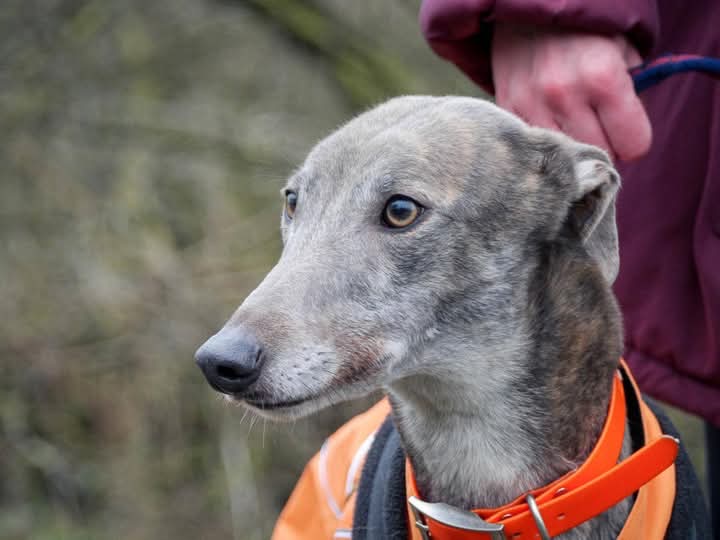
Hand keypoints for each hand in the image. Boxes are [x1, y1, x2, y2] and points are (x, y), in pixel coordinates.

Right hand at [491, 24, 651, 160]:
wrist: (529, 5)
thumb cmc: (585, 29)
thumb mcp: (624, 51)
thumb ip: (630, 95)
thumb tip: (625, 142)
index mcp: (602, 76)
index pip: (633, 145)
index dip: (634, 140)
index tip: (625, 130)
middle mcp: (564, 93)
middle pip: (598, 155)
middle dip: (604, 146)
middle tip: (599, 126)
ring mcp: (530, 103)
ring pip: (564, 157)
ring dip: (571, 147)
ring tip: (572, 123)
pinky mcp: (507, 107)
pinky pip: (535, 145)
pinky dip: (544, 140)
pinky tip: (548, 119)